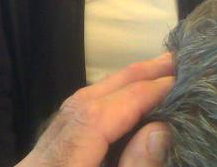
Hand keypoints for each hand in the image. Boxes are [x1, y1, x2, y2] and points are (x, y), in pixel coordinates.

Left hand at [17, 53, 174, 166]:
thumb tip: (161, 127)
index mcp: (59, 165)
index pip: (97, 117)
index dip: (137, 95)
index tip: (177, 81)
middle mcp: (42, 155)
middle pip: (83, 103)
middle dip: (129, 79)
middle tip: (172, 60)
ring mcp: (39, 155)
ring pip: (75, 107)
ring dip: (118, 88)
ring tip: (156, 74)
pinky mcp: (45, 158)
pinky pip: (72, 119)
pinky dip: (103, 104)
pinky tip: (126, 100)